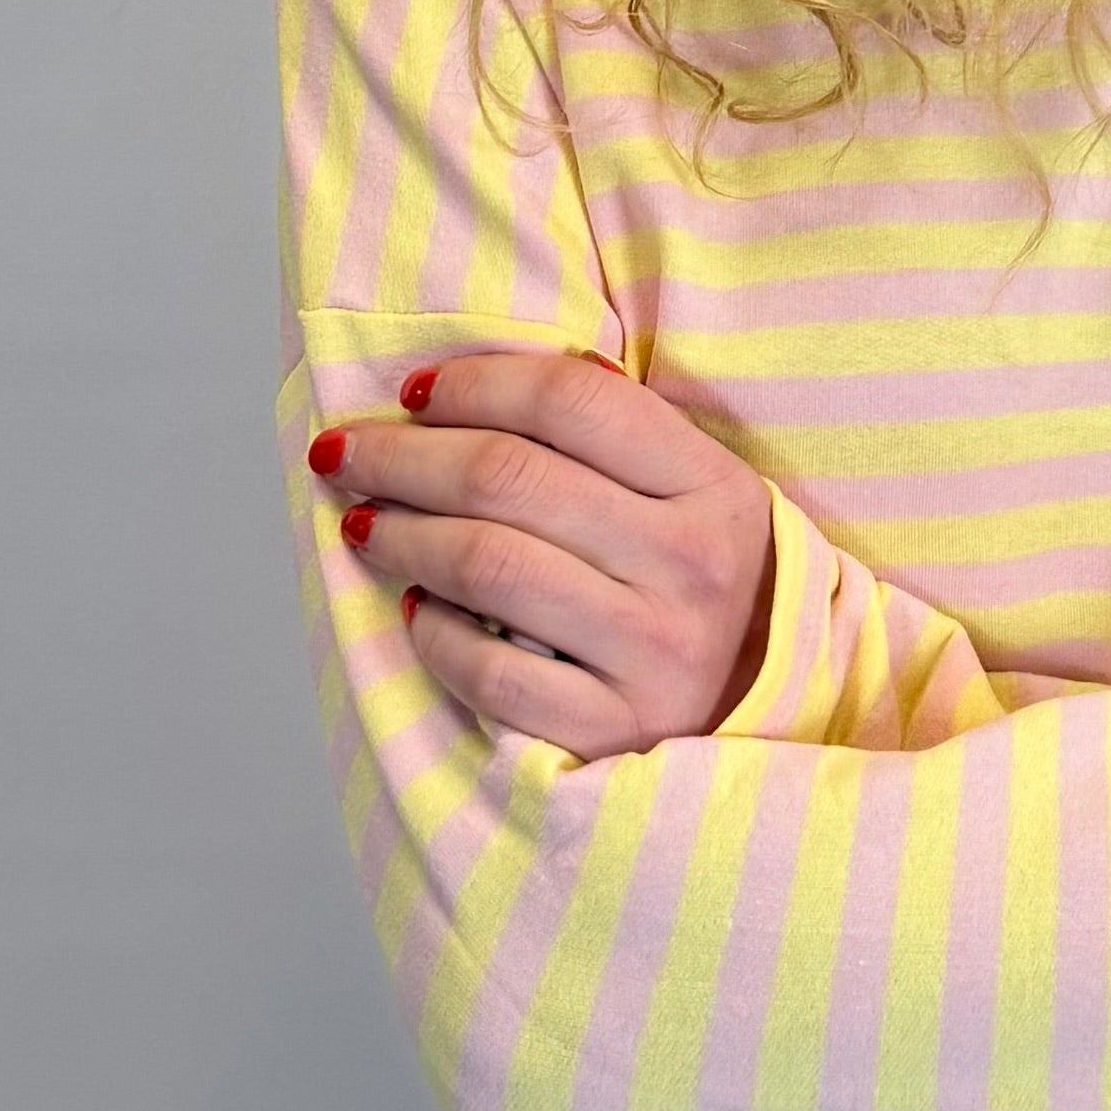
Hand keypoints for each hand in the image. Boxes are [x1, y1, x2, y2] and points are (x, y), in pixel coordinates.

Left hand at [307, 352, 773, 758]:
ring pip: (487, 565)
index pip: (572, 401)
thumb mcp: (702, 492)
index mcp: (712, 485)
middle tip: (345, 454)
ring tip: (364, 523)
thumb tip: (481, 381)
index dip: (474, 383)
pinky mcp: (610, 728)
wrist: (765, 710)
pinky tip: (417, 611)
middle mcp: (689, 562)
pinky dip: (434, 635)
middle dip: (403, 457)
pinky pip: (489, 670)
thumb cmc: (708, 583)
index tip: (413, 392)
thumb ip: (619, 435)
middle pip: (509, 477)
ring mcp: (652, 650)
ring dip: (402, 535)